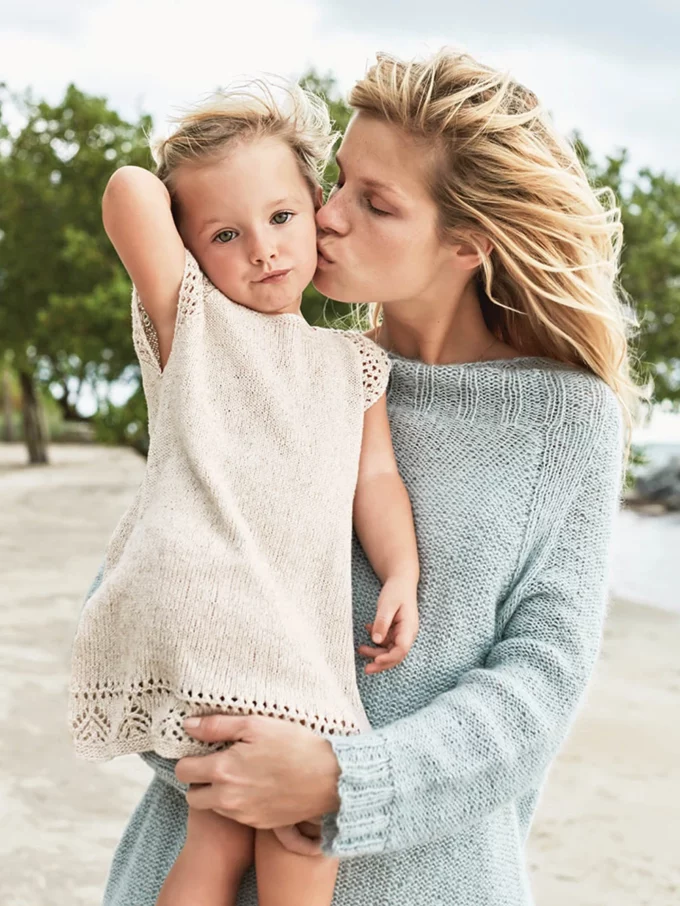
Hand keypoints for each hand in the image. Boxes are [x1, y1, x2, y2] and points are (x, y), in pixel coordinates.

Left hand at [175, 715, 340, 828]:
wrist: (329, 779)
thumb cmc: (294, 745)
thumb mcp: (255, 725)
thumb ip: (217, 726)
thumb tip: (188, 726)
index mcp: (223, 770)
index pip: (183, 771)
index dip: (190, 758)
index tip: (204, 750)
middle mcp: (227, 798)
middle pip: (191, 796)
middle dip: (200, 780)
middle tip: (219, 763)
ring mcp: (242, 815)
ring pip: (213, 806)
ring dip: (218, 792)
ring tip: (241, 773)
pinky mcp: (257, 824)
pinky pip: (234, 816)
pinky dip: (238, 803)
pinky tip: (256, 786)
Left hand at [360, 576, 418, 673]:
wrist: (401, 581)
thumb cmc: (396, 591)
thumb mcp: (387, 604)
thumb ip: (382, 622)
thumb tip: (376, 640)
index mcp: (409, 628)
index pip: (401, 649)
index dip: (389, 658)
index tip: (375, 661)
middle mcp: (407, 634)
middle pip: (396, 655)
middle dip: (381, 663)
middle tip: (366, 669)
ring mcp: (402, 633)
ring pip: (390, 650)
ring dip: (376, 652)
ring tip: (360, 649)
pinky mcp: (395, 631)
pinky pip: (386, 642)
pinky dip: (376, 641)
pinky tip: (367, 630)